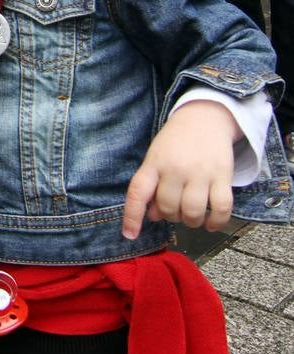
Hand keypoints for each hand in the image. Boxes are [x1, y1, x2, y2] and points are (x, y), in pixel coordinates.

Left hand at [121, 100, 237, 239]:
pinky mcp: (223, 176)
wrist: (204, 117)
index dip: (132, 217)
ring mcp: (200, 172)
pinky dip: (216, 222)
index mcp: (153, 164)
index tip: (129, 235)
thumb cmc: (175, 142)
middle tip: (175, 210)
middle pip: (169, 208)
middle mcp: (175, 169)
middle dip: (171, 216)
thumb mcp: (155, 158)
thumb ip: (151, 186)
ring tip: (192, 216)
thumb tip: (152, 217)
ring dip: (192, 221)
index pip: (137, 194)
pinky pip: (221, 208)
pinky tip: (211, 223)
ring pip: (193, 212)